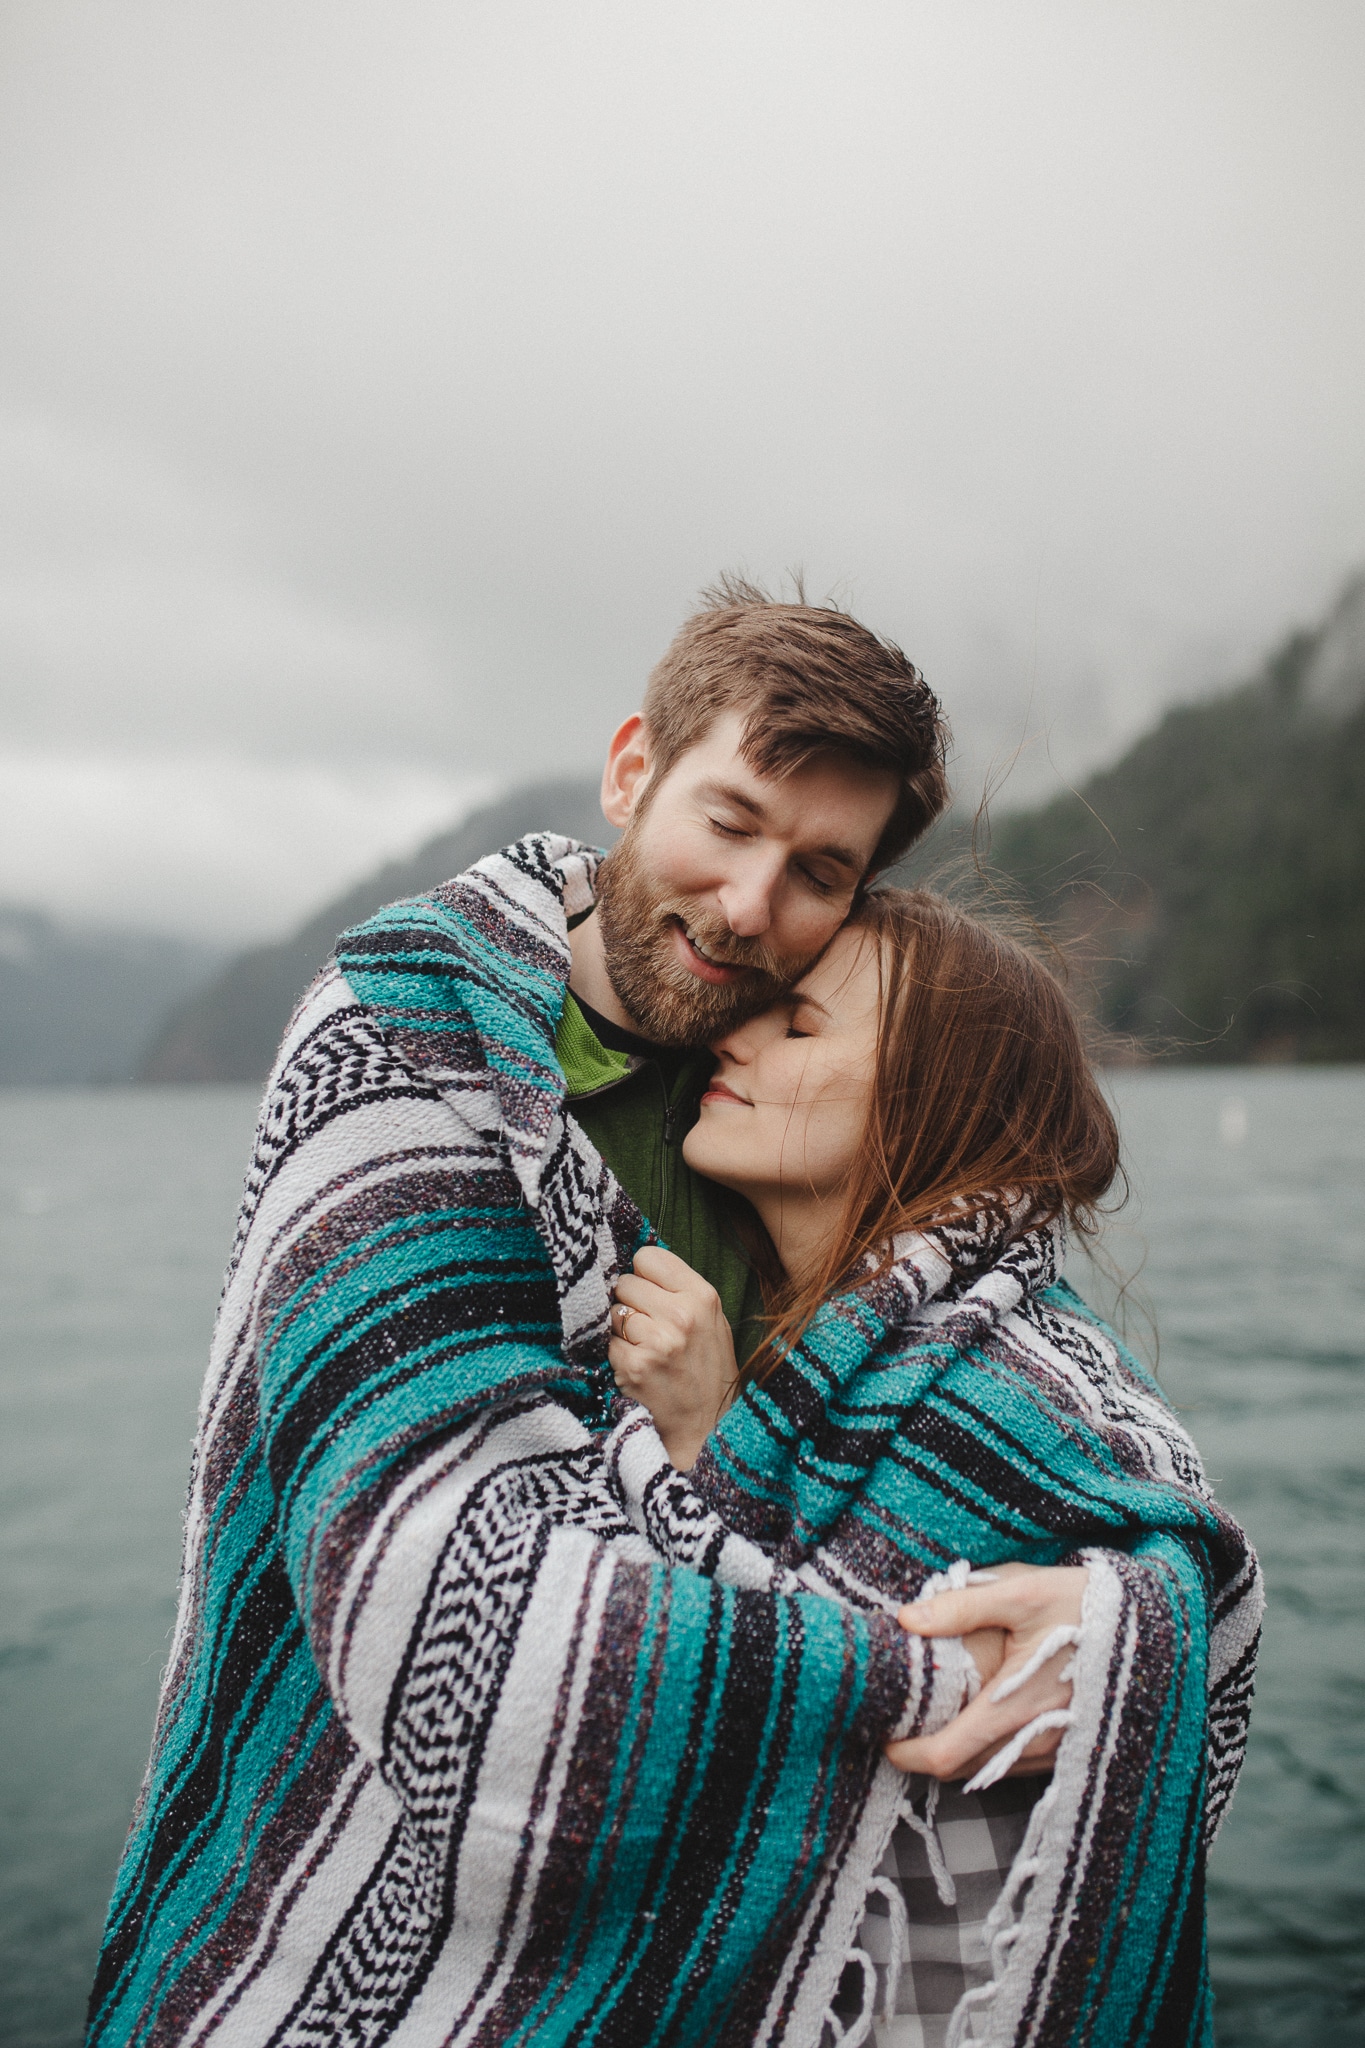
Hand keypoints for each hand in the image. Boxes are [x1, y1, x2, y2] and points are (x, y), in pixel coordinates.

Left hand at [609, 1246, 737, 1469]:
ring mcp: (657, 1341)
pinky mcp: (635, 1366)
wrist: (706, 1430)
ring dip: (621, 1331)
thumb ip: (680, 1291)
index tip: (650, 1295)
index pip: (648, 1257)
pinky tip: (636, 1370)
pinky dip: (616, 1356)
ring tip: (644, 1351)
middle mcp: (682, 1314)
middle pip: (625, 1282)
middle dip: (629, 1304)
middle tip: (648, 1330)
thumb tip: (637, 1265)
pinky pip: (607, 1343)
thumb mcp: (712, 1323)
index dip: (643, 1276)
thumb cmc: (707, 1373)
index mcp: (702, 1296)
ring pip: (613, 1312)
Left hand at [884, 1561, 1086, 1785]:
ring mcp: (1055, 1750)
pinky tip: (983, 1716)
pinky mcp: (1071, 1748)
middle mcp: (1034, 1741)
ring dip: (959, 1752)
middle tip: (902, 1723)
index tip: (884, 1737)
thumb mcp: (1022, 1593)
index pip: (945, 1755)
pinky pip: (1017, 1763)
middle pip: (961, 1769)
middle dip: (926, 1753)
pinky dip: (990, 1750)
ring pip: (989, 1769)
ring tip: (937, 1715)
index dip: (906, 1754)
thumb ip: (962, 1607)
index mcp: (1014, 1707)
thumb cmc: (1086, 1605)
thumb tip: (906, 1618)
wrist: (1154, 1628)